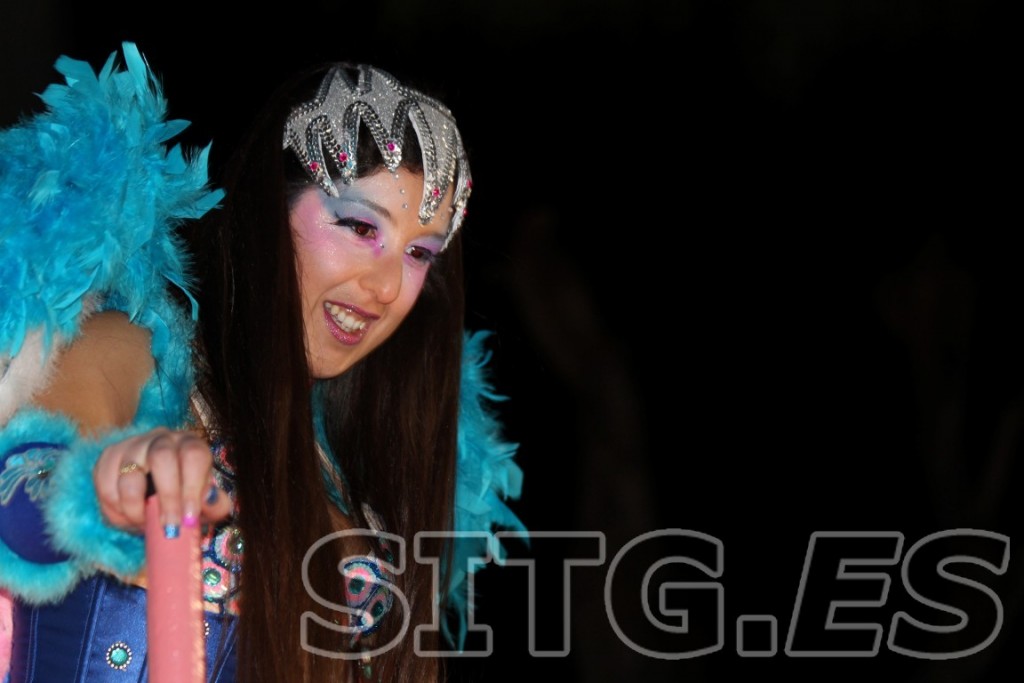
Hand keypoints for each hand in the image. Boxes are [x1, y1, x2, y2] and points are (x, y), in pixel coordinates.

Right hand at [94, 428, 232, 535]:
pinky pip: (105, 484)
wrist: (156, 494)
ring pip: (129, 473)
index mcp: (191, 445)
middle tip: (168, 528)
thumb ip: (215, 504)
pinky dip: (114, 509)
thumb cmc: (186, 498)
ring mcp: (132, 445)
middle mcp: (162, 439)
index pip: (194, 455)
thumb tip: (209, 498)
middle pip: (161, 456)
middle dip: (166, 497)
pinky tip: (127, 519)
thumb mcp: (207, 504)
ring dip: (135, 508)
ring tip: (144, 525)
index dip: (192, 487)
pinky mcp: (109, 458)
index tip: (189, 518)